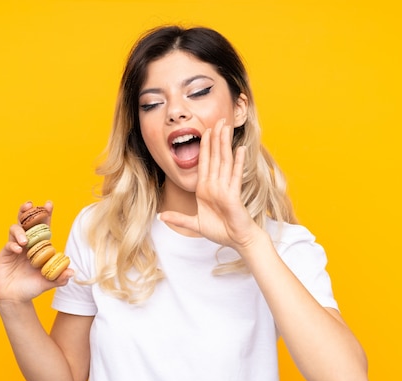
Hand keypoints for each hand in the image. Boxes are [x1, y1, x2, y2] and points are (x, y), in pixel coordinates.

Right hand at [0, 201, 72, 303]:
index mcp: (39, 247)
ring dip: (20, 232)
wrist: (15, 299)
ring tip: (25, 242)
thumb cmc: (32, 288)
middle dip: (28, 211)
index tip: (49, 204)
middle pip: (26, 222)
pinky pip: (8, 244)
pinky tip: (18, 250)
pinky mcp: (5, 254)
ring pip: (15, 229)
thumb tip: (72, 272)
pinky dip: (13, 244)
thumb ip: (59, 277)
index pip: (43, 227)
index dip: (46, 215)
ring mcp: (15, 247)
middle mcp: (27, 244)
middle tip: (30, 205)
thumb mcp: (48, 282)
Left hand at [160, 119, 262, 250]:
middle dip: (216, 138)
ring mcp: (226, 188)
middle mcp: (216, 185)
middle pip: (216, 157)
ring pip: (224, 161)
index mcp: (206, 189)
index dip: (205, 146)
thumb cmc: (220, 231)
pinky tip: (240, 149)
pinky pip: (235, 176)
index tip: (205, 131)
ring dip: (225, 144)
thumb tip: (160, 216)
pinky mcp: (234, 195)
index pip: (205, 163)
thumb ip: (178, 219)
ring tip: (226, 127)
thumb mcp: (194, 224)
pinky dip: (238, 162)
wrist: (237, 240)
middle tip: (218, 120)